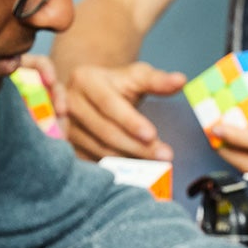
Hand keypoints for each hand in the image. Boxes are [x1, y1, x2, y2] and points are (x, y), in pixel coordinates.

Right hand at [59, 60, 186, 161]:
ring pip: (100, 150)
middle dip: (137, 146)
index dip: (131, 121)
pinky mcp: (68, 146)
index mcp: (84, 80)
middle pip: (106, 131)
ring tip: (156, 164)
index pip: (109, 104)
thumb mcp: (136, 76)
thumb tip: (180, 80)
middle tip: (164, 156)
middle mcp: (68, 104)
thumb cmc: (116, 85)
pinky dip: (118, 167)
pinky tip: (138, 170)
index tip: (153, 135)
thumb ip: (157, 80)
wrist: (90, 96)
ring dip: (130, 160)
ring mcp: (66, 128)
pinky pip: (94, 161)